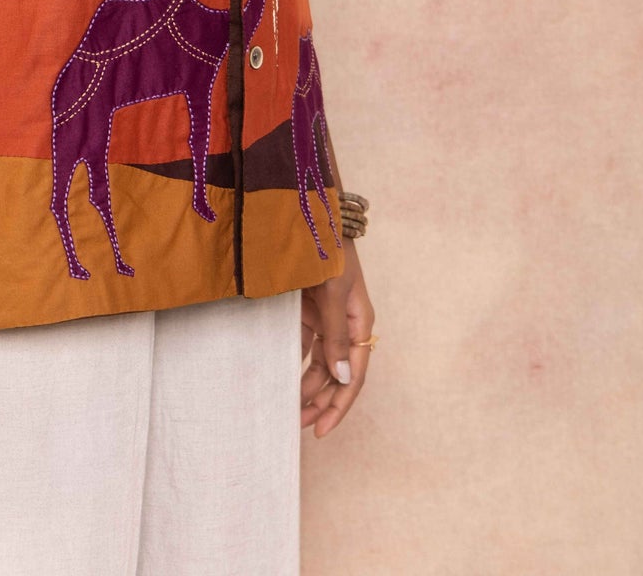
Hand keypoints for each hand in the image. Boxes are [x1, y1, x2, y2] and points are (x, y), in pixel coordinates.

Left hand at [300, 238, 373, 437]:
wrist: (308, 214)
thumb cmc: (327, 249)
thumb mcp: (333, 291)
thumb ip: (335, 334)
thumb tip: (343, 377)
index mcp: (359, 321)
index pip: (353, 374)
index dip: (339, 404)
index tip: (321, 429)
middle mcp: (345, 324)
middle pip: (337, 374)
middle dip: (321, 402)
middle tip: (299, 426)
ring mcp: (326, 317)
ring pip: (320, 364)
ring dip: (308, 387)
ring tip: (290, 410)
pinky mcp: (307, 310)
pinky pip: (304, 346)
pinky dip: (295, 364)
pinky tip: (283, 380)